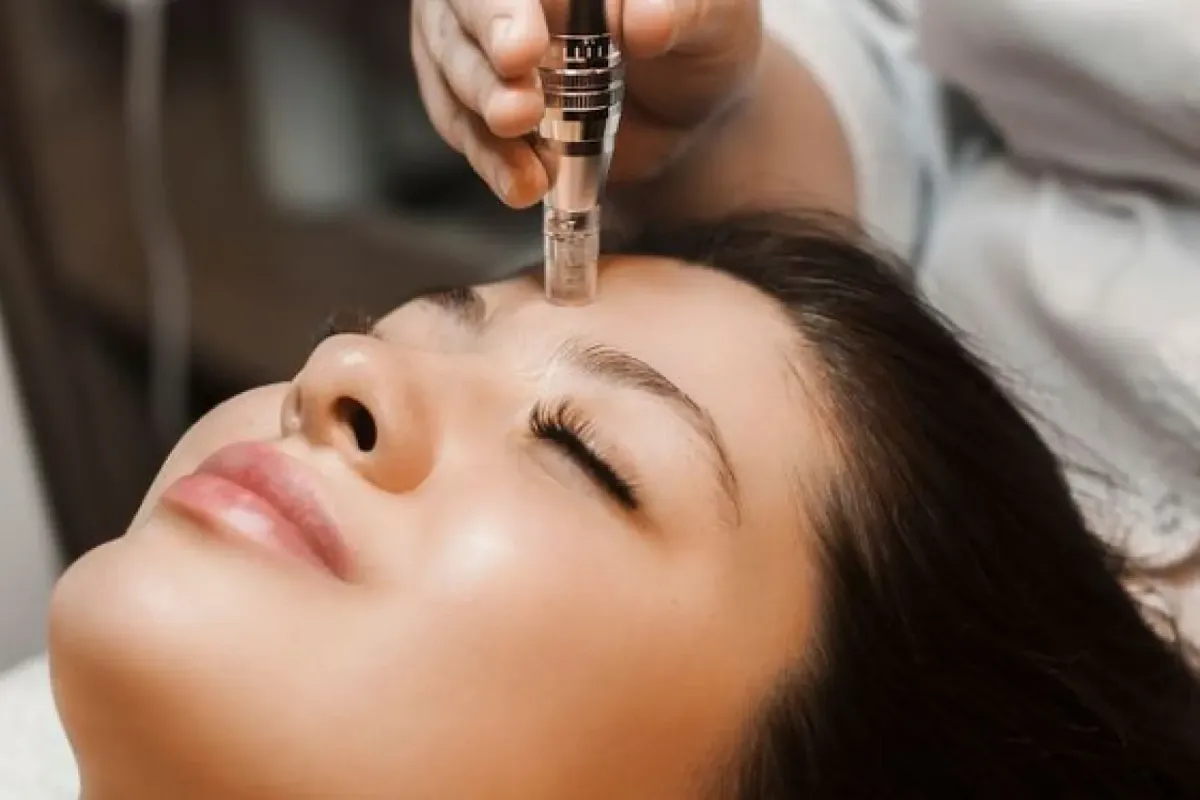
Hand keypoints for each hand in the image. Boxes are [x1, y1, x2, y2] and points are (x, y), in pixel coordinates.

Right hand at [411, 0, 761, 207]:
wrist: (689, 107)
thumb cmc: (699, 39)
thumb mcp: (714, 17)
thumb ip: (682, 9)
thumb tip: (645, 19)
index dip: (501, 10)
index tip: (523, 51)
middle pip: (460, 12)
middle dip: (483, 68)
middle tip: (519, 113)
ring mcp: (480, 40)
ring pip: (451, 70)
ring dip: (486, 122)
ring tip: (531, 167)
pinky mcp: (476, 98)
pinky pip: (463, 127)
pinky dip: (492, 162)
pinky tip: (524, 185)